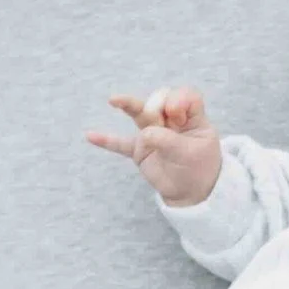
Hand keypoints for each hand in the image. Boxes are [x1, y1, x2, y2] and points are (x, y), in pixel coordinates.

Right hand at [87, 86, 222, 205]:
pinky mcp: (140, 149)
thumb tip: (144, 135)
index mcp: (192, 118)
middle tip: (167, 117)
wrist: (190, 192)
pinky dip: (107, 140)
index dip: (179, 100)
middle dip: (158, 104)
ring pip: (140, 114)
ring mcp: (154, 133)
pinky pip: (121, 144)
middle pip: (160, 100)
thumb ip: (167, 140)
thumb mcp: (190, 153)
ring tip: (114, 99)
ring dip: (128, 105)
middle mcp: (171, 121)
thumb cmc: (198, 169)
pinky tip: (91, 136)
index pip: (185, 96)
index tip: (177, 115)